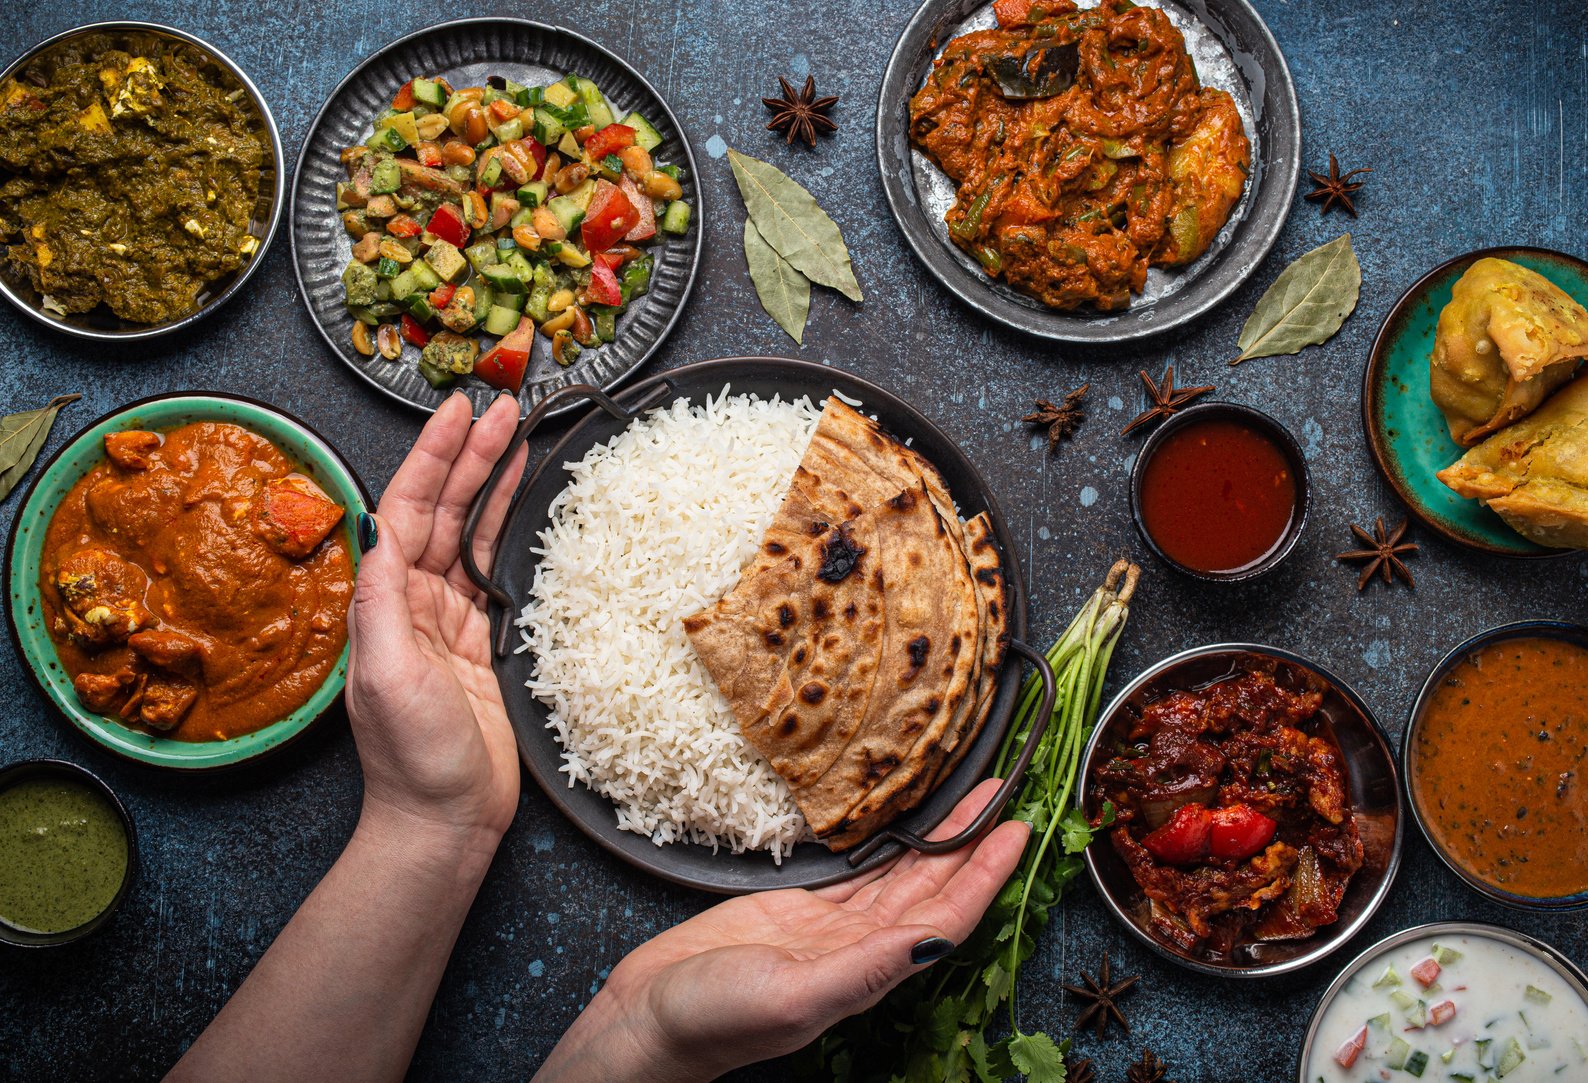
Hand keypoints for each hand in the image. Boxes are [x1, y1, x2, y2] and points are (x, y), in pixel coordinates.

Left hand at [345, 392, 527, 851]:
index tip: (457, 412)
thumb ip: (382, 603)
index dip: (433, 458)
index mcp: (384, 604)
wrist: (446, 822)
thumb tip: (378, 529)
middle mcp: (413, 603)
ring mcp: (450, 621)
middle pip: (442, 510)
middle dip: (470, 454)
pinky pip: (496, 571)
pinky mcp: (484, 644)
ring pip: (471, 533)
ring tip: (520, 434)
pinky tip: (529, 504)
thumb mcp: (389, 679)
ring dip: (493, 483)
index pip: (406, 510)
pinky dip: (512, 532)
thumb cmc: (413, 761)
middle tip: (503, 406)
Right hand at [536, 779, 1028, 1080]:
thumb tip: (931, 940)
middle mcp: (860, 949)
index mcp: (869, 972)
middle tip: (1003, 793)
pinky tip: (902, 821)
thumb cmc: (714, 1019)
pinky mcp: (796, 911)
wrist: (649, 1021)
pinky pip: (856, 872)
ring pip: (899, 876)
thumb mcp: (794, 996)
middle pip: (932, 888)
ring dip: (936, 839)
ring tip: (968, 799)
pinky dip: (885, 845)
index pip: (946, 917)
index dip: (985, 875)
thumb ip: (865, 969)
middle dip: (971, 843)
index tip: (1017, 831)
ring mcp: (830, 929)